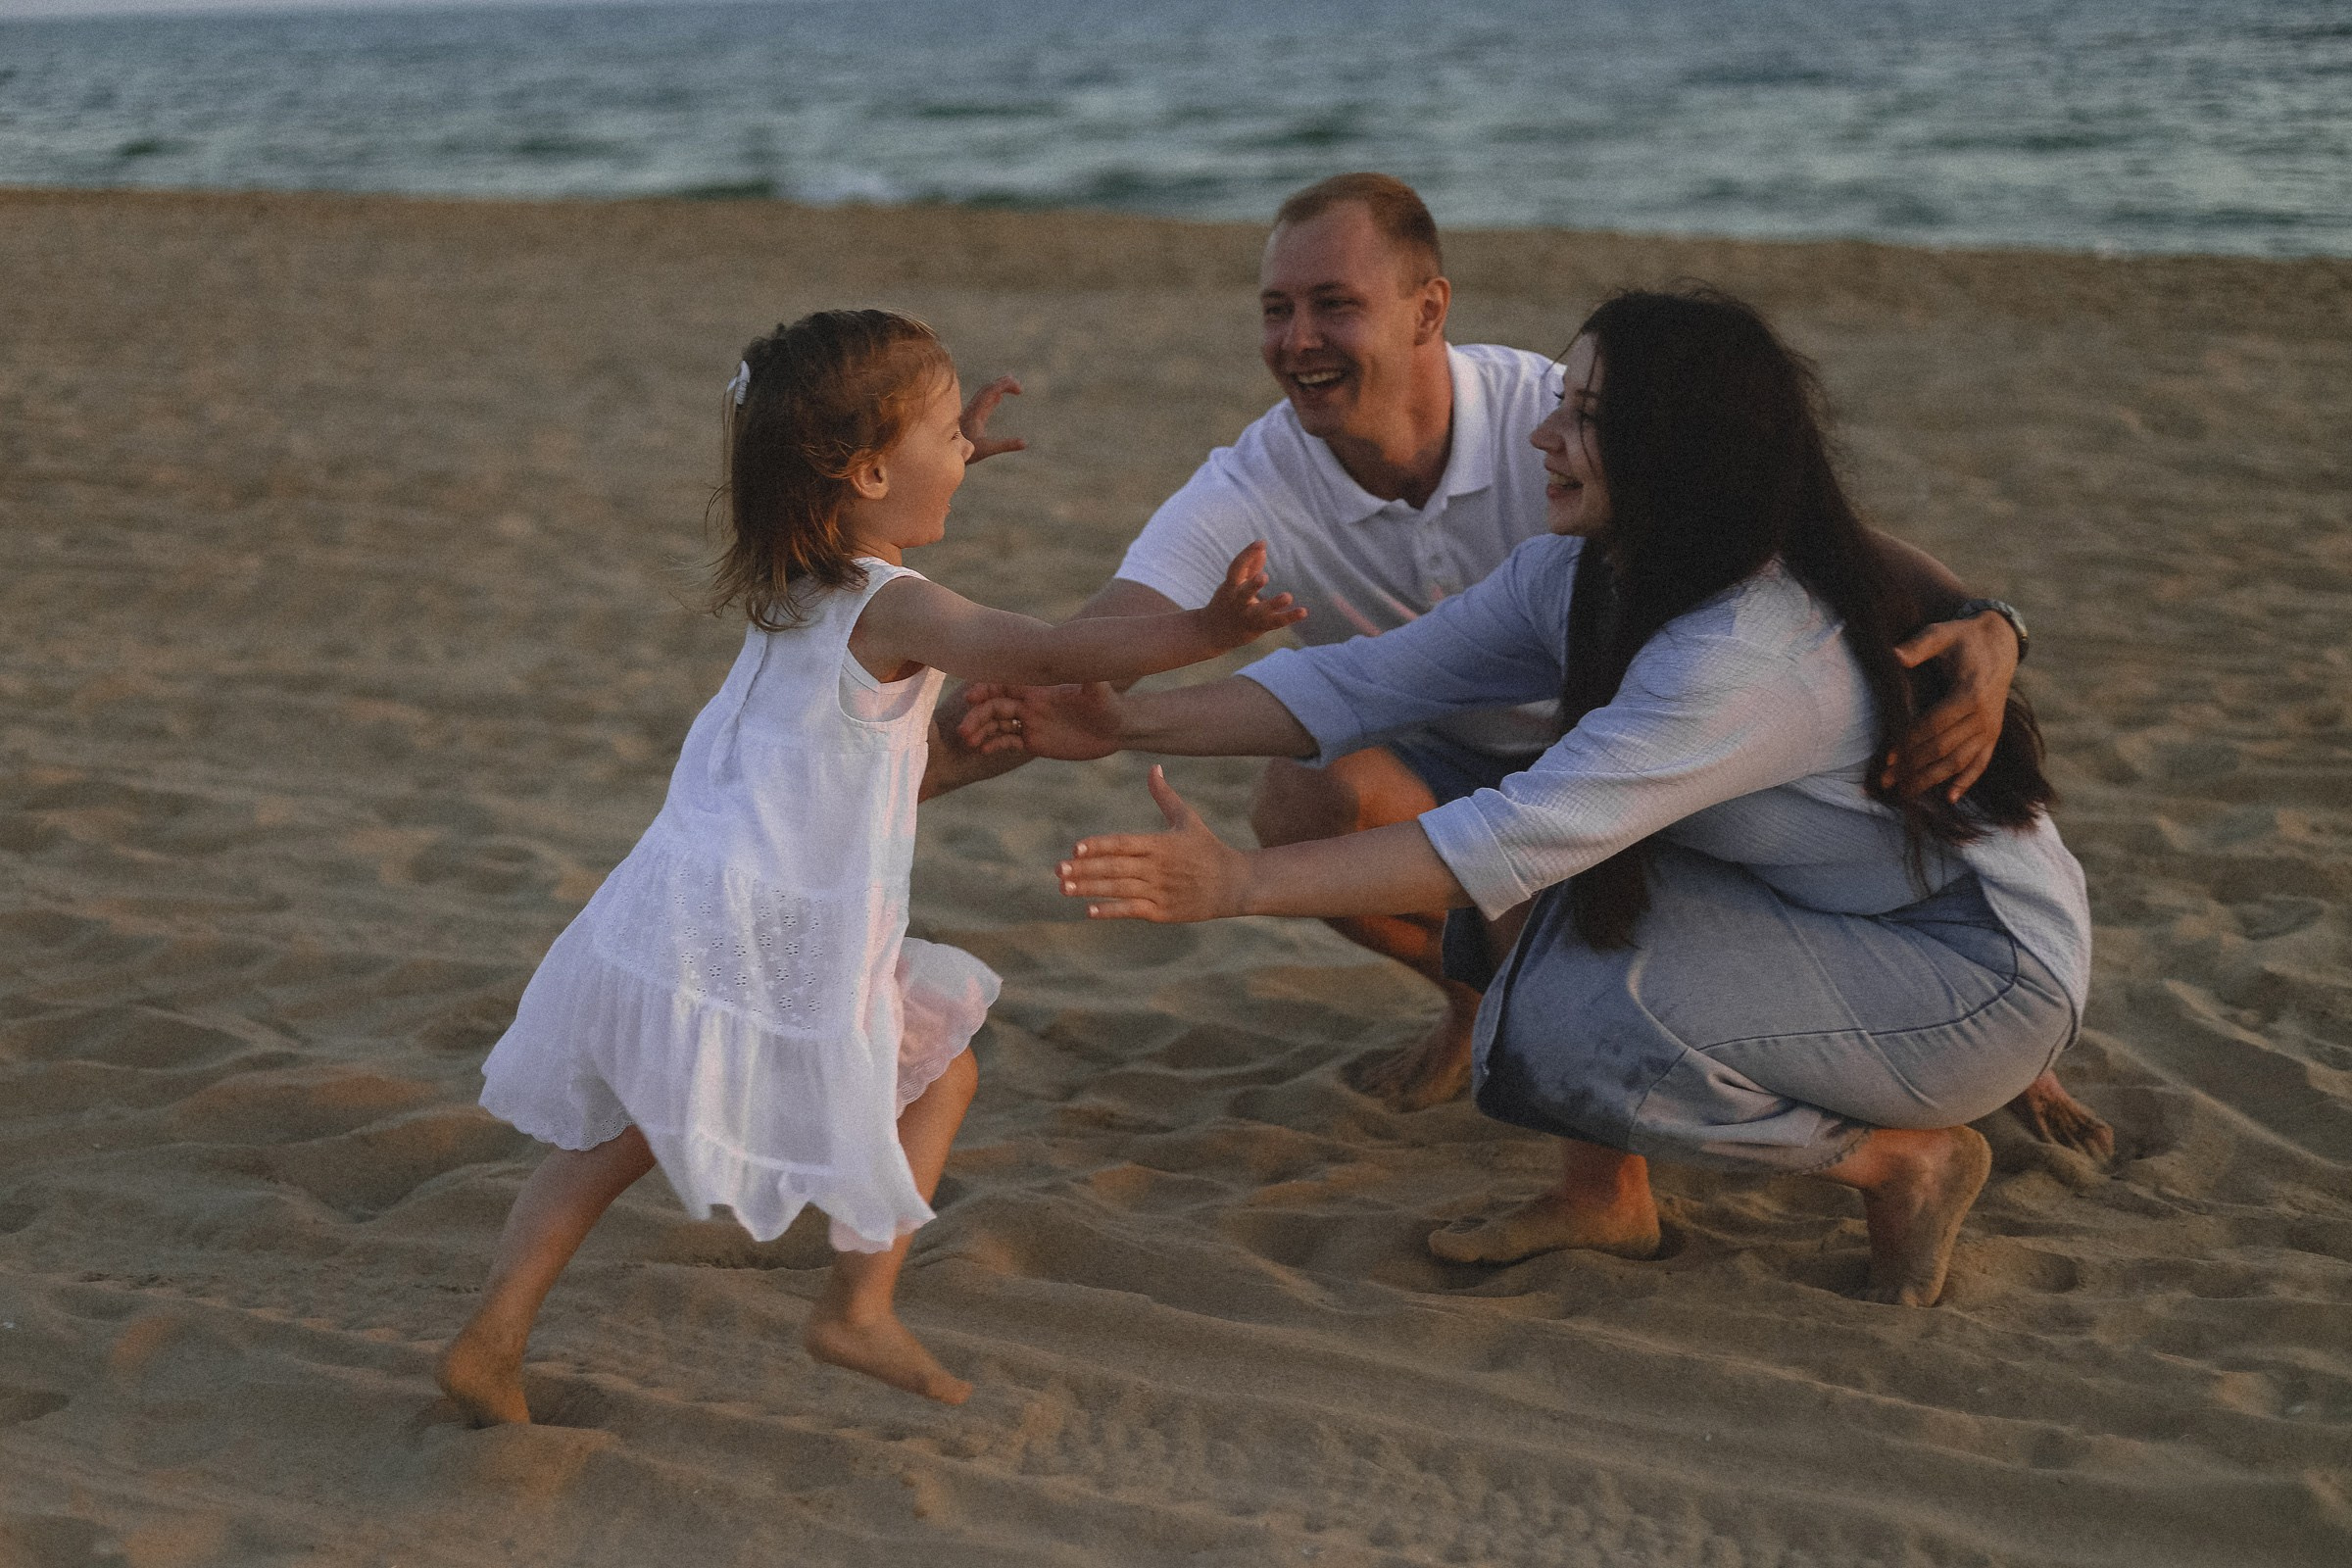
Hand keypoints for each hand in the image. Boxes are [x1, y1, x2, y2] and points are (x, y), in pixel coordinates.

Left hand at [960, 375, 1025, 462]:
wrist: (944, 455)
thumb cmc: (965, 453)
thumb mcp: (988, 449)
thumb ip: (1006, 445)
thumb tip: (1025, 443)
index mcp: (976, 411)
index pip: (991, 390)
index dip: (1006, 385)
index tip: (1020, 391)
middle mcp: (972, 409)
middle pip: (988, 388)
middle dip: (1004, 383)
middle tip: (1019, 388)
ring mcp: (971, 412)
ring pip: (985, 393)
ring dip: (998, 387)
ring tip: (1011, 384)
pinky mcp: (970, 418)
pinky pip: (983, 402)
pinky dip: (993, 396)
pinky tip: (998, 397)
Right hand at [960, 680, 1124, 759]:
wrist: (1116, 728)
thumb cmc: (1108, 704)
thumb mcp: (1099, 690)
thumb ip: (1089, 676)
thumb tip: (1087, 655)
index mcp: (1038, 688)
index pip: (1005, 684)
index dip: (986, 689)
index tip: (971, 697)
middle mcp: (1029, 703)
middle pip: (994, 706)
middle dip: (977, 716)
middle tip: (964, 730)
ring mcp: (1030, 721)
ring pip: (997, 725)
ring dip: (981, 731)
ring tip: (970, 742)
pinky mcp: (1034, 740)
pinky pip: (1007, 741)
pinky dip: (994, 744)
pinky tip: (984, 750)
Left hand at [1058, 767, 1252, 921]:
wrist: (1235, 884)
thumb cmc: (1207, 848)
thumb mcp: (1188, 818)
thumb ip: (1165, 795)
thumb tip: (1153, 767)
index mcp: (1160, 844)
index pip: (1124, 843)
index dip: (1099, 845)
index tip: (1075, 847)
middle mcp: (1157, 868)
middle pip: (1116, 868)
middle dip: (1085, 869)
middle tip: (1057, 869)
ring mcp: (1160, 891)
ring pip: (1119, 889)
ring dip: (1090, 889)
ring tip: (1064, 887)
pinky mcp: (1163, 911)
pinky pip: (1133, 910)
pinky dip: (1111, 910)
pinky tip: (1089, 910)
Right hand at [1196, 540, 1304, 650]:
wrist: (1211, 633)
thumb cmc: (1226, 602)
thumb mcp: (1233, 584)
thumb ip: (1249, 567)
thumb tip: (1263, 549)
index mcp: (1230, 587)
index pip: (1236, 568)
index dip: (1247, 554)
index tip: (1261, 543)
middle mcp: (1237, 602)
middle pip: (1244, 593)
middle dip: (1252, 585)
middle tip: (1263, 576)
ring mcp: (1246, 616)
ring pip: (1260, 612)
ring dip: (1273, 604)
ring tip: (1288, 596)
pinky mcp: (1257, 628)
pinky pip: (1274, 622)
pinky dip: (1289, 617)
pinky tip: (1303, 612)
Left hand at [1885, 610, 2019, 801]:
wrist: (2000, 643)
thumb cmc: (1962, 638)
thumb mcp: (1941, 633)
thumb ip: (1919, 645)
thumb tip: (1894, 656)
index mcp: (1970, 693)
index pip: (1935, 725)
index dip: (1911, 742)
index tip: (1887, 758)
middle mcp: (1983, 715)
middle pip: (1944, 748)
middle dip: (1913, 767)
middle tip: (1885, 782)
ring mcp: (1990, 728)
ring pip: (1960, 761)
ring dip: (1932, 780)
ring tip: (1905, 794)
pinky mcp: (1993, 734)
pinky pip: (1981, 763)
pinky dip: (1966, 781)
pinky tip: (1948, 798)